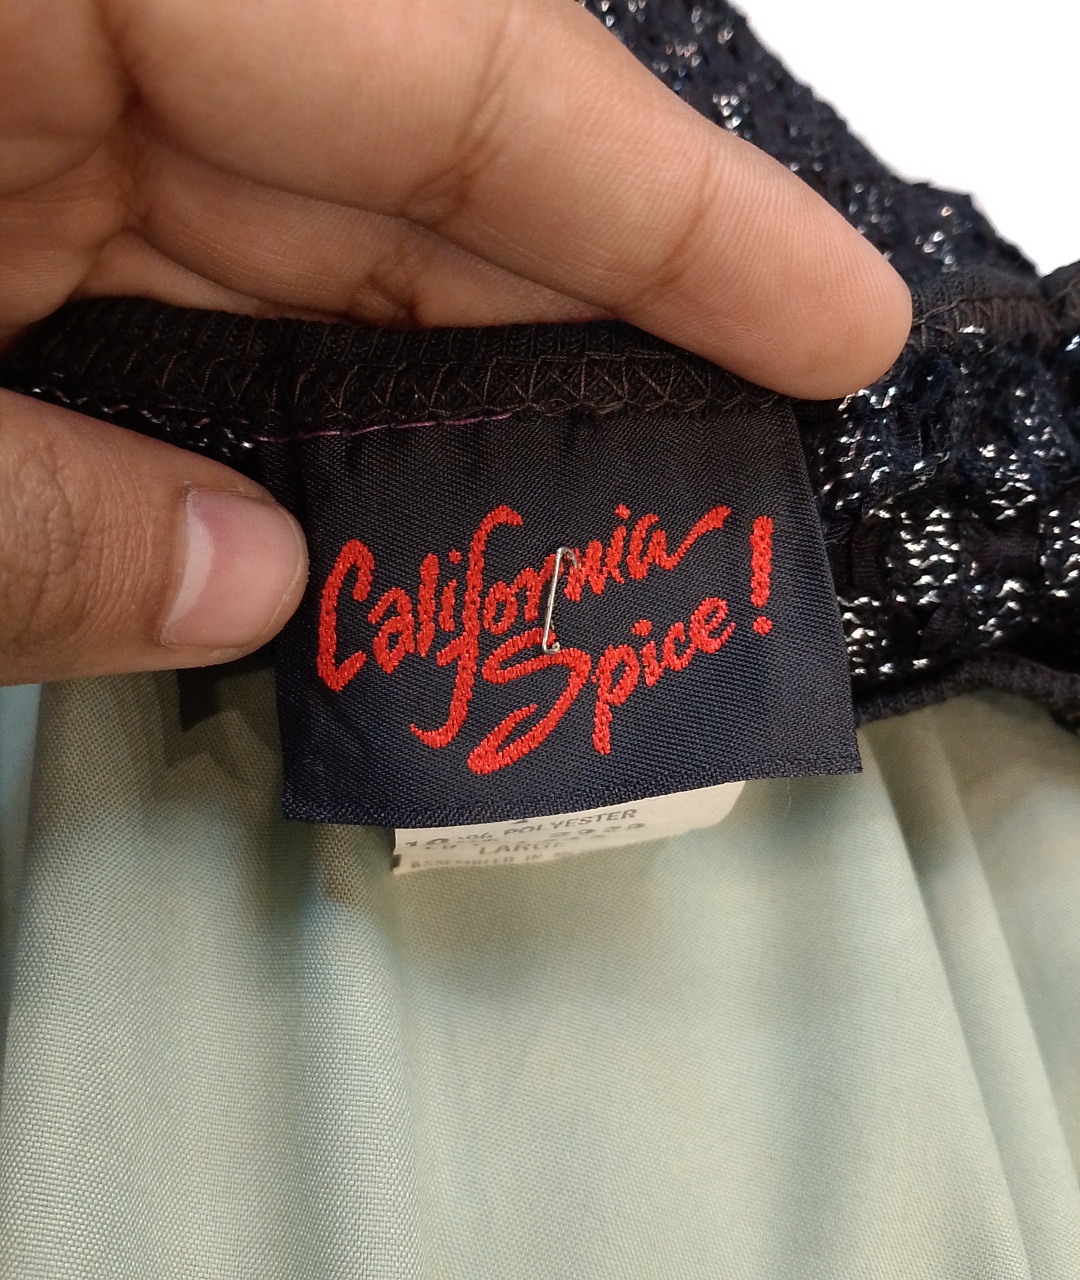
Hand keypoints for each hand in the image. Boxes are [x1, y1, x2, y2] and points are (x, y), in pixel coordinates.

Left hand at [0, 0, 909, 683]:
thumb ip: (36, 519)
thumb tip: (247, 592)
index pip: (451, 63)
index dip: (668, 203)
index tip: (830, 327)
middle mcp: (74, 25)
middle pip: (403, 167)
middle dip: (568, 328)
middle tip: (707, 476)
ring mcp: (28, 110)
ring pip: (299, 244)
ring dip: (428, 405)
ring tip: (558, 531)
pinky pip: (184, 287)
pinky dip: (282, 404)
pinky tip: (361, 509)